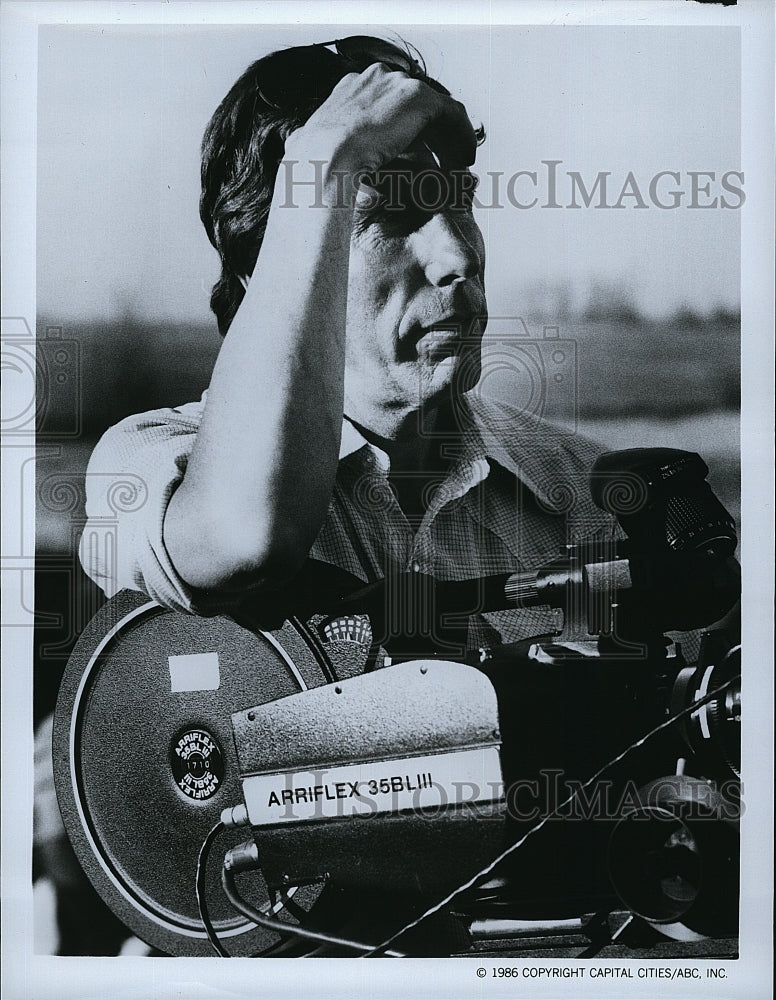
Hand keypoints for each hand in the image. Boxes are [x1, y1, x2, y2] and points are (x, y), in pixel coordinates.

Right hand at [285, 63, 477, 174]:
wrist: (321, 161)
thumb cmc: (309, 165)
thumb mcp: (304, 147)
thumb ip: (308, 142)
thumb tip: (296, 147)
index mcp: (349, 89)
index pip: (387, 101)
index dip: (403, 127)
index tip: (412, 153)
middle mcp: (374, 78)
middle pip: (414, 102)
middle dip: (431, 131)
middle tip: (442, 158)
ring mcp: (397, 84)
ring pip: (436, 109)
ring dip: (449, 136)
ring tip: (457, 163)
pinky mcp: (418, 98)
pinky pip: (452, 115)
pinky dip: (461, 136)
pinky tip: (465, 159)